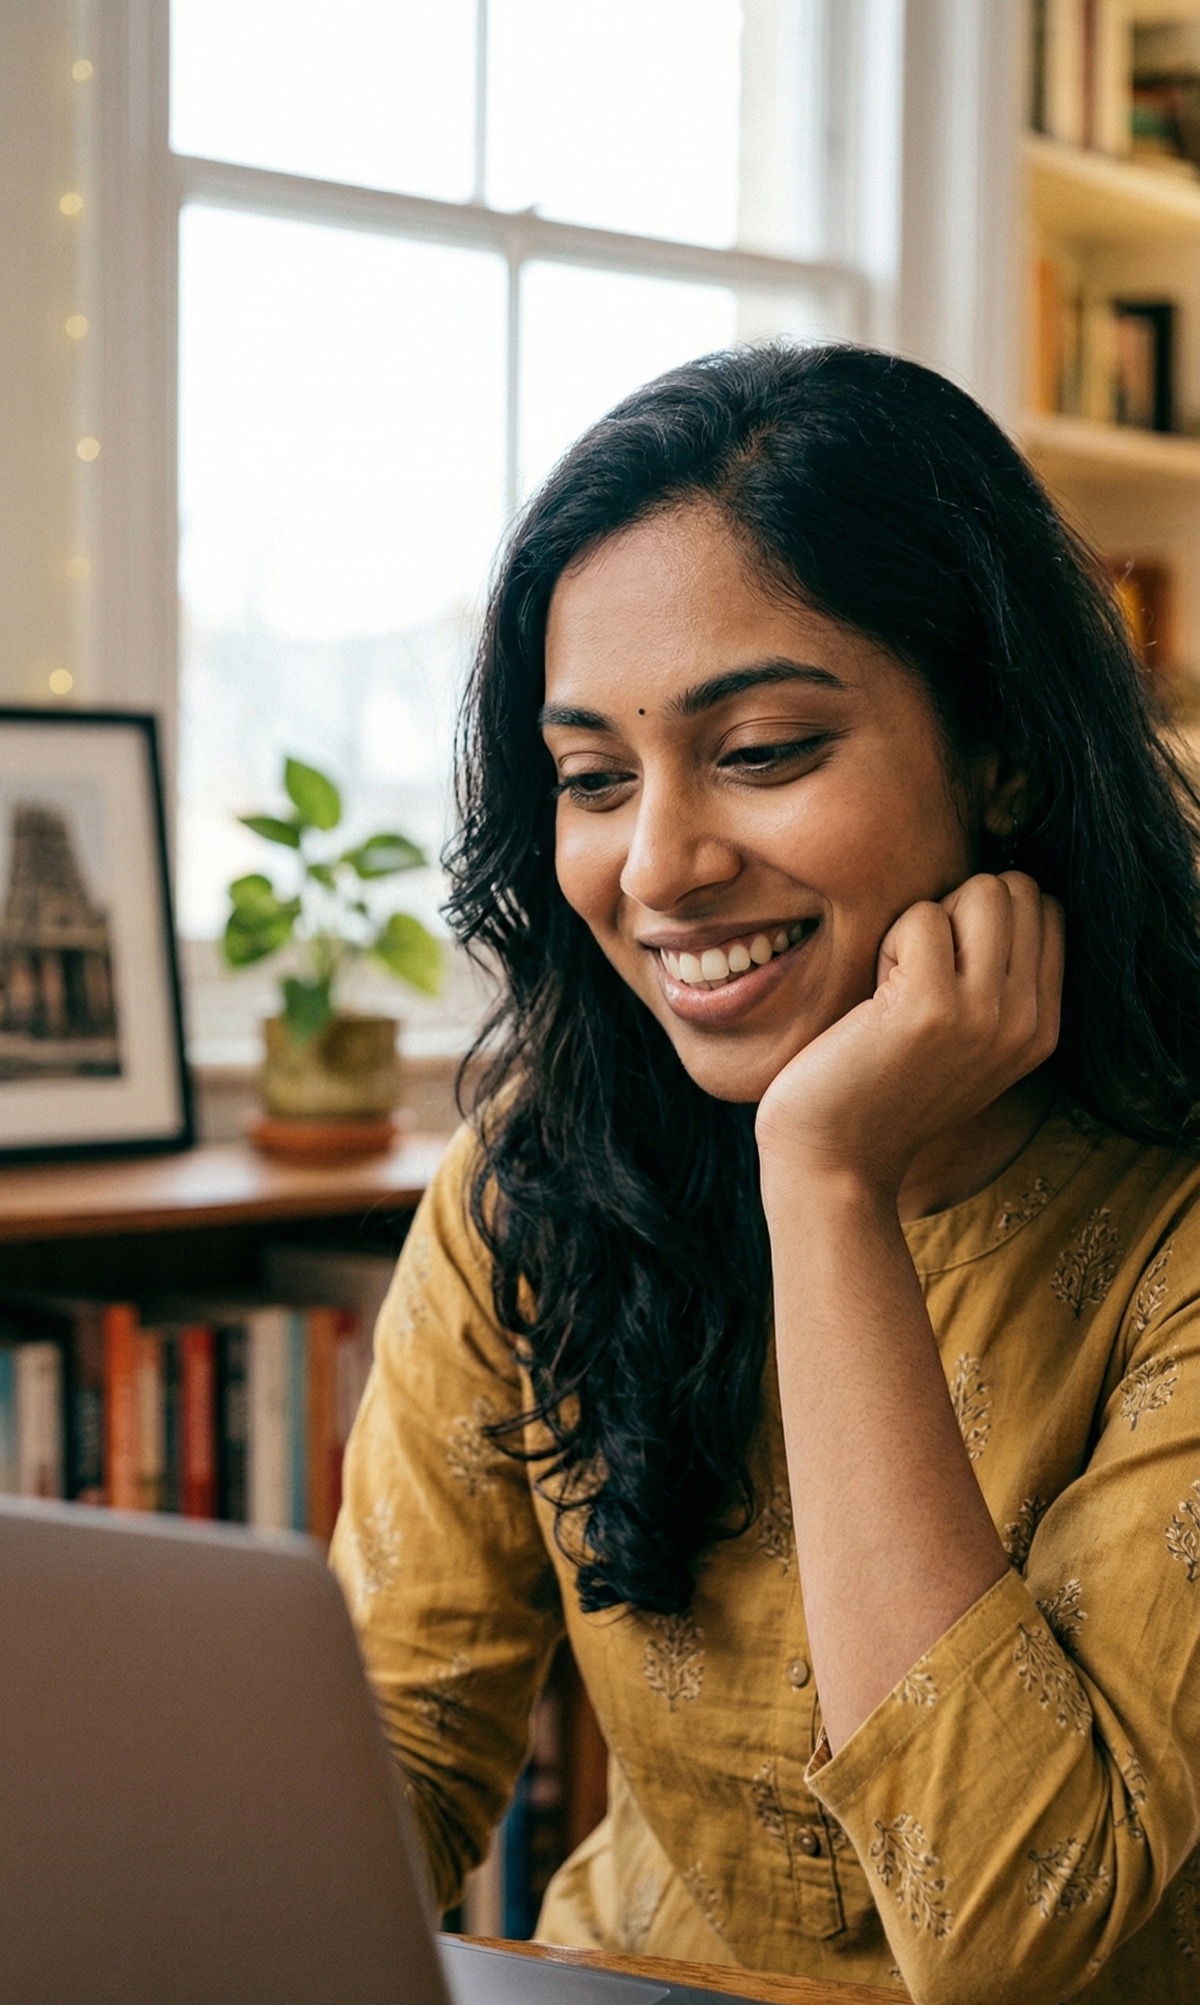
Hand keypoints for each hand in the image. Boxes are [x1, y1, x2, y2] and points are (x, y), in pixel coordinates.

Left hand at [754, 872, 1063, 1201]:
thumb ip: (998, 979)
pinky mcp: (931, 1006)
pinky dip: (889, 940)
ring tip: (898, 982)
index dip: (987, 914)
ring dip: (926, 921)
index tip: (946, 964)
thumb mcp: (968, 1041)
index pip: (1048, 911)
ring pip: (982, 891)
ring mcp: (984, 1014)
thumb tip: (1002, 887)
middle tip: (917, 970)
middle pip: (1017, 890)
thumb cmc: (884, 1089)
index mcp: (1043, 1027)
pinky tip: (875, 995)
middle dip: (959, 908)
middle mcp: (1026, 1021)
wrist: (838, 1160)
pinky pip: (921, 915)